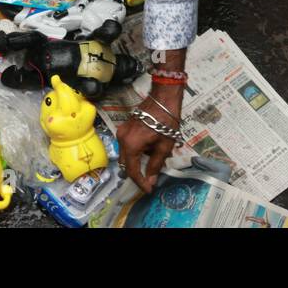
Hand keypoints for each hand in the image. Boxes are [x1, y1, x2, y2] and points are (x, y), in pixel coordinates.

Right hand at [117, 78, 184, 192]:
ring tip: (152, 162)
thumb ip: (155, 165)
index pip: (131, 170)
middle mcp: (122, 139)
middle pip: (126, 163)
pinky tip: (148, 150)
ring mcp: (121, 132)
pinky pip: (127, 145)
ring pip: (126, 154)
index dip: (140, 182)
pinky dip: (136, 151)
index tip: (148, 190)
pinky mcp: (124, 127)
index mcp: (131, 144)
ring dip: (136, 161)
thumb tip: (150, 181)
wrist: (163, 97)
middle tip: (149, 180)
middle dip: (136, 173)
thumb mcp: (164, 146)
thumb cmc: (166, 120)